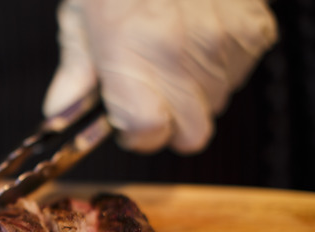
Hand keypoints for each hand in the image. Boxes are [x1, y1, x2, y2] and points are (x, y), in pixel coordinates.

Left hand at [43, 0, 277, 153]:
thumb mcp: (81, 14)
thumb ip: (75, 70)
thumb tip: (60, 111)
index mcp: (133, 52)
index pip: (148, 132)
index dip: (135, 135)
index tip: (125, 123)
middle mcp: (183, 54)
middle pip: (191, 134)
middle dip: (168, 125)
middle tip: (148, 98)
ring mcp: (225, 43)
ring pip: (216, 105)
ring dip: (193, 94)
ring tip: (171, 55)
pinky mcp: (254, 30)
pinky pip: (238, 75)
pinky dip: (218, 67)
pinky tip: (196, 38)